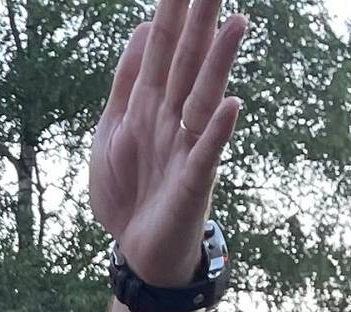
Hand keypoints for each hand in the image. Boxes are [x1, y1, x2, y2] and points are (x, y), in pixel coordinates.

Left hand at [90, 0, 247, 284]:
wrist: (136, 249)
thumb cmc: (128, 187)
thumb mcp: (113, 127)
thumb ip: (128, 81)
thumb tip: (144, 28)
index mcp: (150, 103)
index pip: (163, 47)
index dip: (171, 11)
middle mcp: (174, 117)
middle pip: (188, 61)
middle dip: (200, 21)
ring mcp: (187, 146)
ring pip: (203, 96)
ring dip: (219, 62)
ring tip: (236, 22)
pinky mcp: (194, 181)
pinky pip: (206, 153)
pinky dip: (218, 130)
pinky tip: (233, 105)